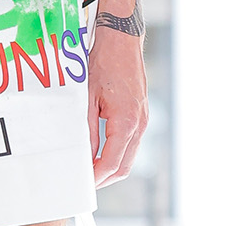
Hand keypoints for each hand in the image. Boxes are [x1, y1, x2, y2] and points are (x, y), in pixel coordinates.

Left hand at [87, 24, 147, 186]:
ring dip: (110, 168)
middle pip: (124, 167)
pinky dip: (116, 154)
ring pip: (129, 157)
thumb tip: (84, 156)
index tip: (82, 185)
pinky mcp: (141, 115)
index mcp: (126, 122)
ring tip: (89, 171)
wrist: (122, 40)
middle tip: (83, 184)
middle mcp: (139, 124)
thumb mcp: (87, 98)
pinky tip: (100, 153)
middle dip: (104, 179)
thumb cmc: (103, 63)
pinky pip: (130, 144)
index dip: (96, 178)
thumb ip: (87, 130)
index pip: (112, 163)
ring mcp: (143, 120)